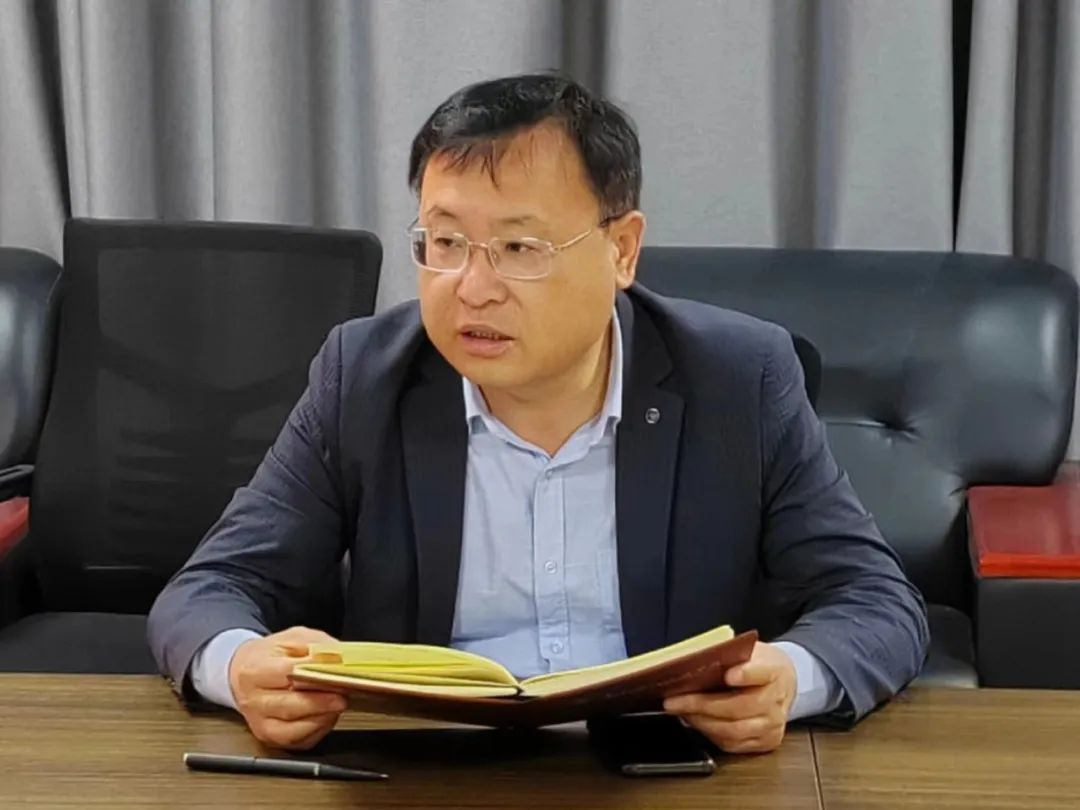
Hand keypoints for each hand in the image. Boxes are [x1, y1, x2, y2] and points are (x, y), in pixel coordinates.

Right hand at [228, 625, 347, 749]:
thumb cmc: (271, 656)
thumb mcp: (293, 638)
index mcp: (255, 671)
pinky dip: (317, 730)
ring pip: (294, 728)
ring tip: (338, 704)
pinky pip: (298, 740)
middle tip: (342, 694)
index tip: (336, 672)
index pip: (286, 674)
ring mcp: (260, 722)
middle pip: (290, 705)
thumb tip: (337, 658)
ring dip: (322, 717)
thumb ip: (316, 645)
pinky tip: (328, 716)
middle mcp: (253, 700)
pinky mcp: (269, 738)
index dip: (314, 674)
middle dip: (321, 701)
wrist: (245, 673)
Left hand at [663, 641, 796, 753]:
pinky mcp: (764, 742)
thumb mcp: (747, 650)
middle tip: (675, 700)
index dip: (746, 674)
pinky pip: (732, 743)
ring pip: (732, 730)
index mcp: (775, 670)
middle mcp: (777, 701)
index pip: (762, 672)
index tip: (729, 674)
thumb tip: (692, 658)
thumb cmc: (758, 665)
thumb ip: (726, 653)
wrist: (782, 684)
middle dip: (702, 705)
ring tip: (679, 710)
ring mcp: (772, 725)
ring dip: (701, 721)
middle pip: (739, 707)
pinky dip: (709, 732)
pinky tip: (694, 720)